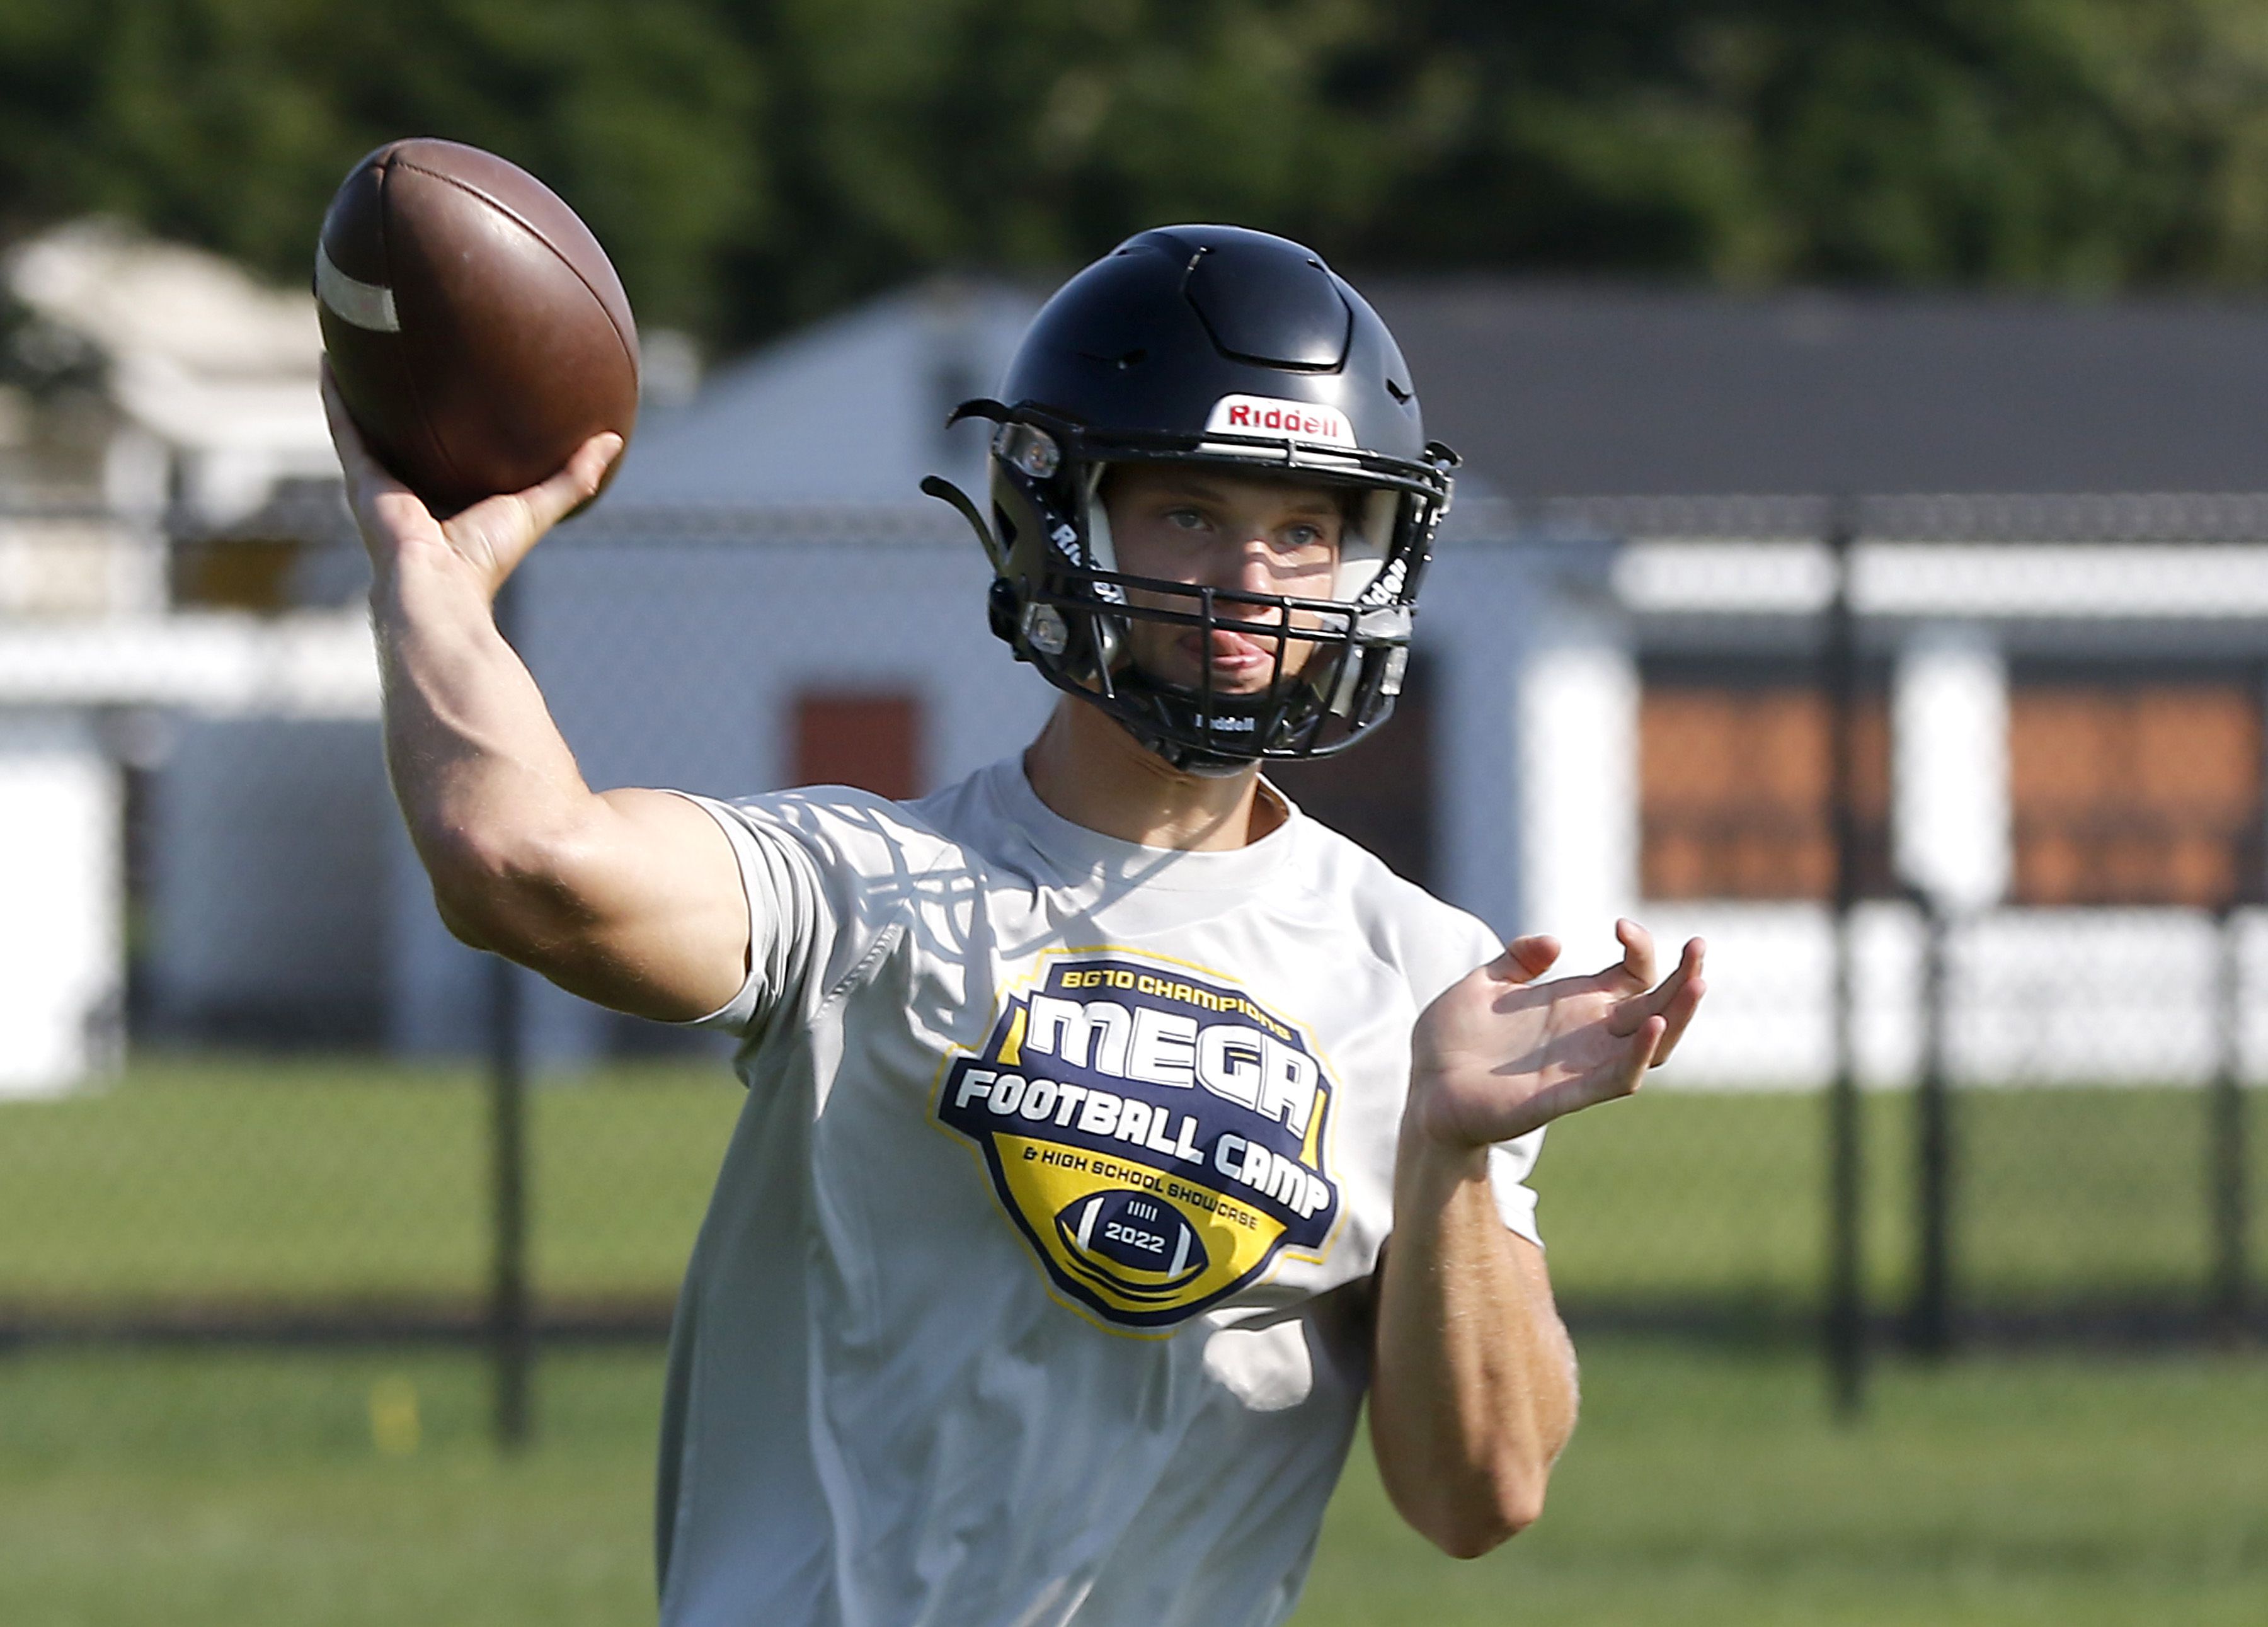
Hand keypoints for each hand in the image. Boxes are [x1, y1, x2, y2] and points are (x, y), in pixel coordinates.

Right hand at [322, 360, 621, 600]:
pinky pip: (344, 427)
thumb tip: (614, 439)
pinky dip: (335, 394)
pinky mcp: (359, 478)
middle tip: (404, 356)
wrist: (439, 586)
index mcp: (448, 499)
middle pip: (403, 438)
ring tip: (358, 345)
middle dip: (401, 404)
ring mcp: (379, 484)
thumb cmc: (487, 557)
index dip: (452, 428)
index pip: (448, 457)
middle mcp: (410, 490)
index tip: (460, 390)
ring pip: (365, 426)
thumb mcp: (537, 506)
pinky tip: (332, 358)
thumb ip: (575, 476)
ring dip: (360, 390)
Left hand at [1407, 921, 1704, 1150]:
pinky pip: (1618, 1079)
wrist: (1424, 1090)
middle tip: (1700, 944)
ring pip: (1655, 1046)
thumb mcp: (1482, 984)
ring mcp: (1583, 1065)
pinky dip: (1641, 1055)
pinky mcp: (1567, 1095)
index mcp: (1576, 1004)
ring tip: (1697, 982)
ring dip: (1679, 1015)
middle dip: (1686, 976)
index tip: (1620, 925)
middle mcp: (1589, 1035)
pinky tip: (1654, 1026)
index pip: (1634, 976)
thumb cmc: (1451, 1041)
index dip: (1640, 948)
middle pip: (1658, 1006)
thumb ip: (1517, 960)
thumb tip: (1553, 942)